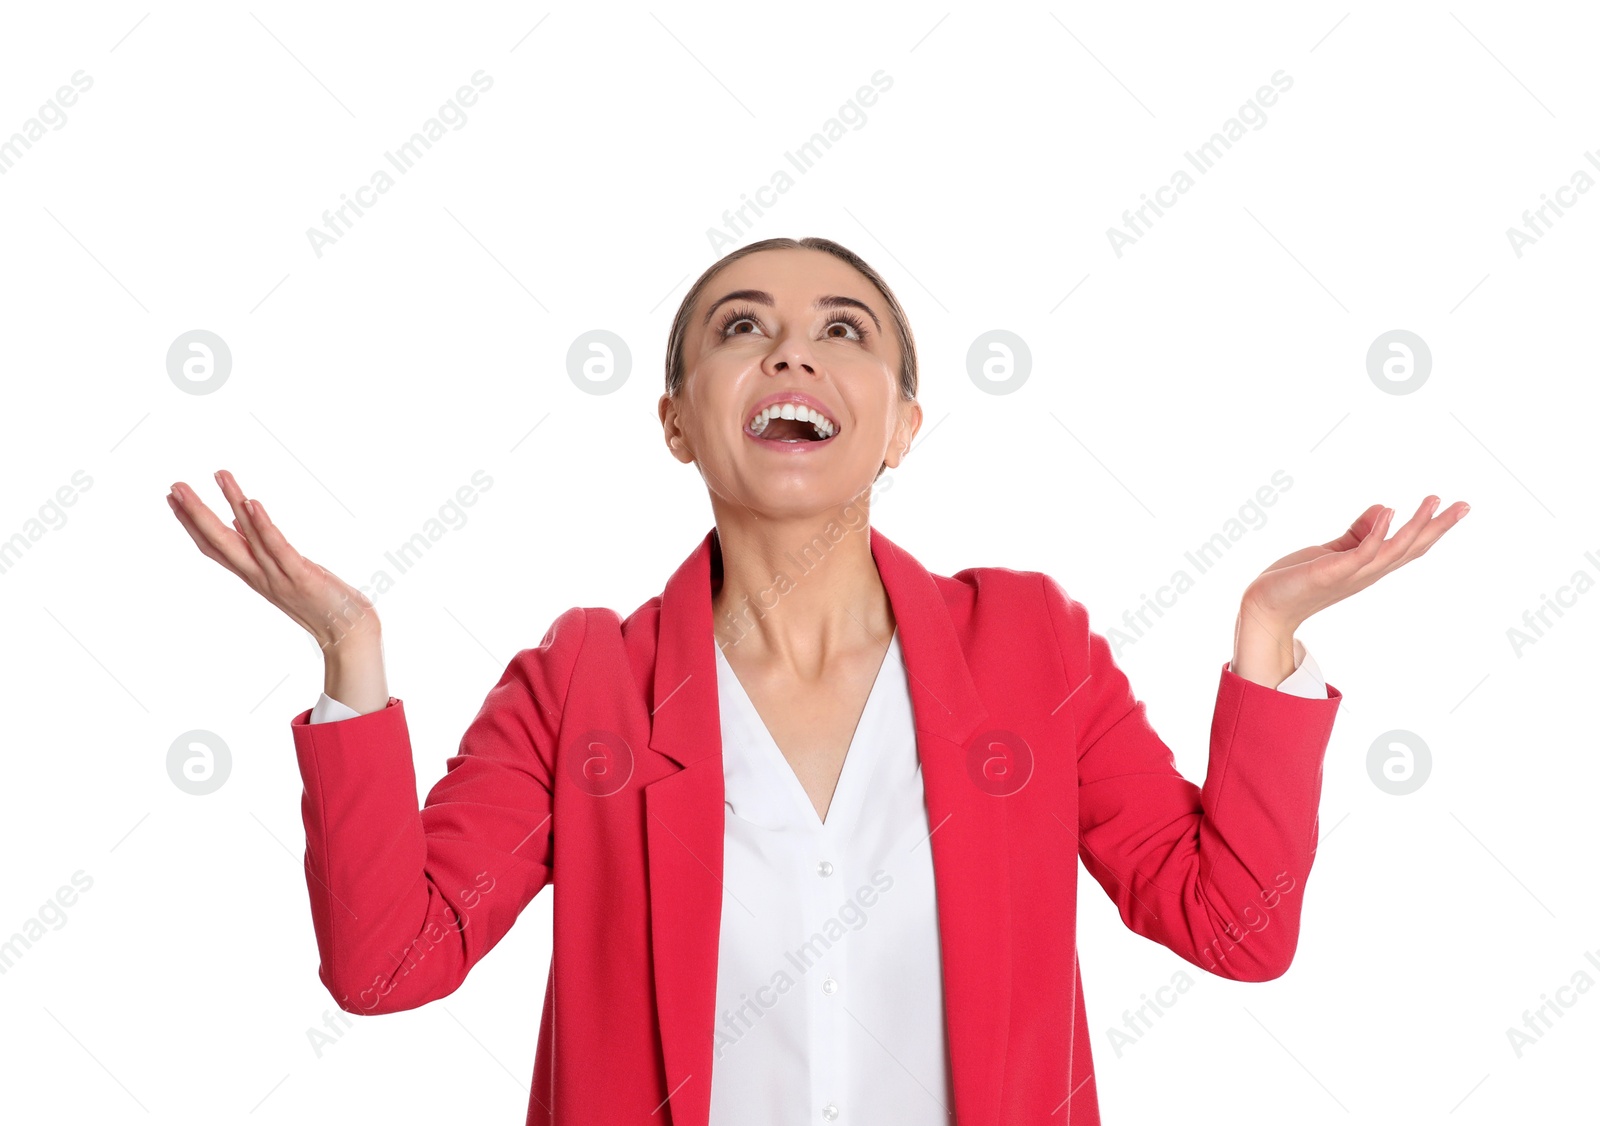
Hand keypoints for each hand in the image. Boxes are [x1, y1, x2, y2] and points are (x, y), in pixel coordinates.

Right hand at [166, 469, 378, 649]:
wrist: (348, 632)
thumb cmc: (319, 600)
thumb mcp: (282, 572)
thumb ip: (259, 548)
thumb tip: (240, 520)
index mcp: (253, 574)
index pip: (213, 547)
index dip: (190, 524)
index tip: (172, 498)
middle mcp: (259, 576)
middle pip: (219, 542)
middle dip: (195, 513)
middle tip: (175, 485)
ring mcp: (278, 576)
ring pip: (247, 538)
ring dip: (233, 503)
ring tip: (220, 475)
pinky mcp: (301, 576)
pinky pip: (278, 548)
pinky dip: (264, 526)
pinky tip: (253, 504)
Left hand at [1242, 495, 1469, 628]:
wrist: (1266, 606)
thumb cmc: (1298, 580)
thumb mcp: (1333, 551)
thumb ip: (1357, 533)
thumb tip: (1385, 509)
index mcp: (1369, 567)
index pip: (1408, 547)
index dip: (1432, 528)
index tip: (1454, 506)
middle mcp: (1366, 573)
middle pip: (1411, 549)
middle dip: (1438, 527)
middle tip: (1464, 505)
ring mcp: (1351, 574)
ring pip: (1393, 550)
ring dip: (1415, 526)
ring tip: (1432, 501)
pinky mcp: (1331, 573)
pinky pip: (1360, 552)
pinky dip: (1376, 533)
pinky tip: (1388, 512)